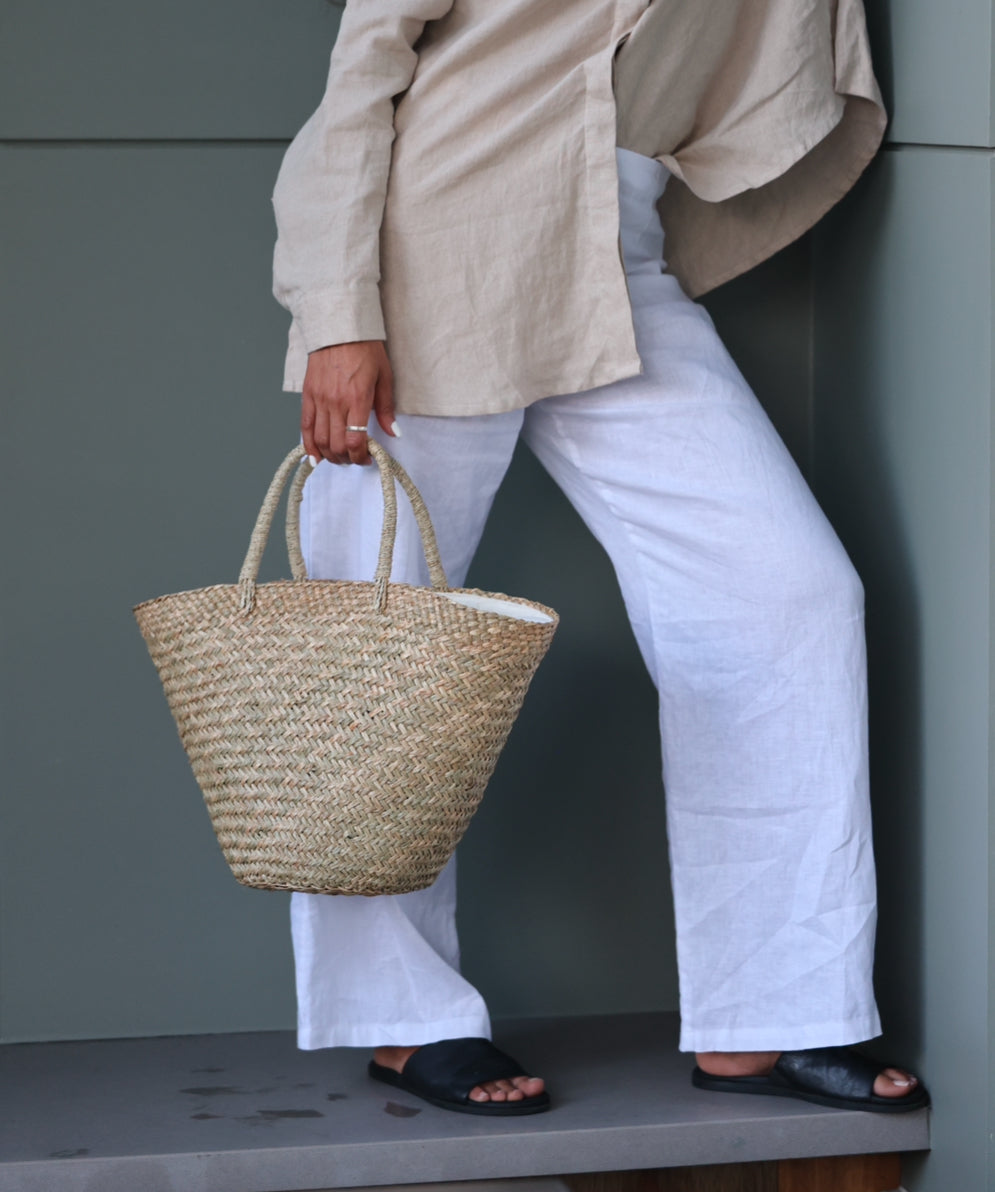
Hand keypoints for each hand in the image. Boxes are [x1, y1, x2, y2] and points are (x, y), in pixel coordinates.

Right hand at [301, 341, 396, 464]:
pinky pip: (305, 426)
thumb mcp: (384, 377)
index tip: (367, 458)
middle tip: (354, 459)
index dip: (361, 456)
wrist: (340, 329)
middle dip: (347, 459)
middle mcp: (336, 402)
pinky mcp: (308, 395)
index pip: (355, 440)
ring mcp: (319, 400)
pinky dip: (309, 445)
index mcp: (358, 399)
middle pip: (337, 445)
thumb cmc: (365, 350)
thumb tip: (393, 432)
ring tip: (339, 457)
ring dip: (330, 455)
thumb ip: (386, 409)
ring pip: (320, 439)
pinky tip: (315, 456)